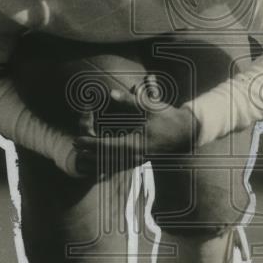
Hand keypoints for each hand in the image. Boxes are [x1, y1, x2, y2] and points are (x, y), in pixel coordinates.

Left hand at [72, 83, 199, 177]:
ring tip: (82, 157)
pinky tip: (101, 169)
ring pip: (113, 165)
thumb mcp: (149, 107)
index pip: (106, 146)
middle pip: (106, 158)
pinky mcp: (142, 160)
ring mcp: (139, 160)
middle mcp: (135, 156)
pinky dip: (109, 166)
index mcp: (135, 144)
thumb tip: (111, 93)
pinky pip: (121, 166)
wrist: (187, 132)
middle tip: (75, 146)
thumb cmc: (168, 118)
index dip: (90, 143)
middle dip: (89, 152)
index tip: (77, 140)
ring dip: (96, 160)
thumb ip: (129, 101)